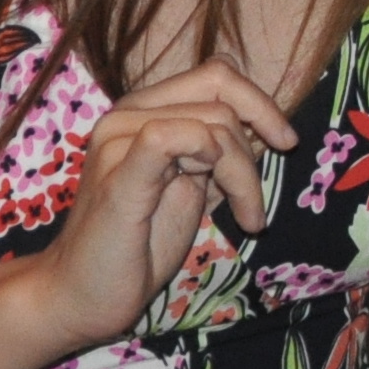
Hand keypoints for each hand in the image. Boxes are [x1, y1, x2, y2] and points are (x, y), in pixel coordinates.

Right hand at [13, 57, 301, 358]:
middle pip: (220, 91)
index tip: (284, 143)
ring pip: (214, 123)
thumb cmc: (138, 244)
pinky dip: (214, 161)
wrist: (84, 294)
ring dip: (246, 176)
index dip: (258, 101)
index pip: (216, 73)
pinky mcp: (119, 171)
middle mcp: (126, 114)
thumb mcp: (192, 187)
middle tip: (257, 196)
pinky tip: (221, 203)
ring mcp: (117, 139)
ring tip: (248, 219)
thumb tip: (266, 128)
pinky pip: (174, 135)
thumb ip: (219, 153)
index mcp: (143, 111)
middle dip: (257, 141)